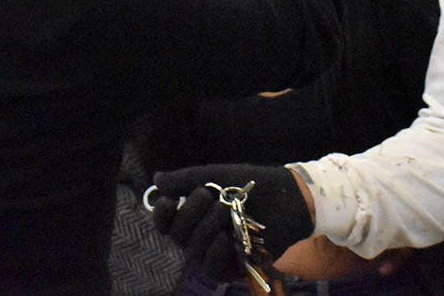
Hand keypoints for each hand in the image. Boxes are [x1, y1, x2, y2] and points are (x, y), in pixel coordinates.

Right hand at [148, 164, 313, 278]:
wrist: (286, 195)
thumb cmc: (251, 184)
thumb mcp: (216, 177)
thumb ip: (186, 180)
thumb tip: (156, 180)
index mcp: (194, 214)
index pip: (166, 222)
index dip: (161, 214)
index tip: (169, 200)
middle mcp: (201, 235)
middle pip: (177, 234)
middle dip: (189, 213)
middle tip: (207, 195)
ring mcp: (217, 252)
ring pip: (194, 250)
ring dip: (206, 227)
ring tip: (225, 209)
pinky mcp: (234, 266)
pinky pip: (213, 267)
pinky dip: (216, 251)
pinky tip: (224, 237)